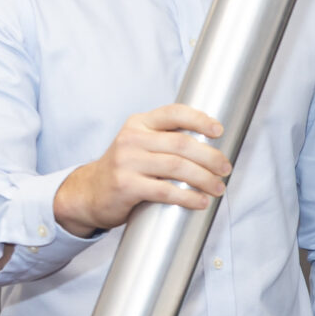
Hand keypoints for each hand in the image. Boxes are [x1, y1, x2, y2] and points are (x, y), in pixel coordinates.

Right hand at [53, 104, 231, 235]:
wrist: (89, 193)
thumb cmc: (125, 170)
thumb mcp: (140, 145)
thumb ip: (165, 140)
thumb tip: (211, 146)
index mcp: (139, 124)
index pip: (174, 113)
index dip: (200, 119)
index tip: (219, 131)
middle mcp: (132, 138)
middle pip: (181, 144)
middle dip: (210, 157)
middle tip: (225, 169)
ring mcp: (127, 161)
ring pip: (177, 167)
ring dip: (204, 179)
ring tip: (218, 188)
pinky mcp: (126, 185)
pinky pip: (165, 190)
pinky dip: (187, 197)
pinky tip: (200, 201)